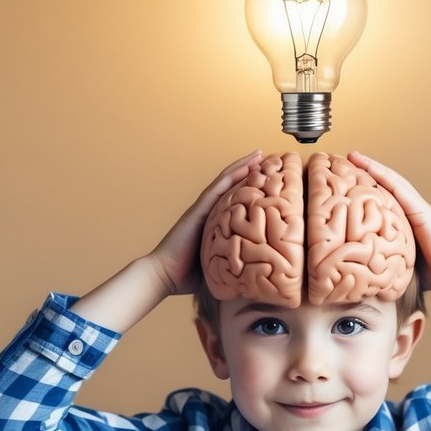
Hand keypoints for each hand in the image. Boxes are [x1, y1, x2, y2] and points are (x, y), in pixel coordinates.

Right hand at [146, 149, 261, 295]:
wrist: (163, 275)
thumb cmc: (187, 277)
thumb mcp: (219, 269)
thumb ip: (234, 266)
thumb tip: (256, 277)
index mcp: (212, 223)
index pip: (234, 199)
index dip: (248, 186)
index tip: (266, 178)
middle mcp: (207, 212)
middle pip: (231, 184)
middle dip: (248, 170)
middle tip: (267, 157)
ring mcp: (202, 209)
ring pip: (225, 181)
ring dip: (243, 166)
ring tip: (259, 154)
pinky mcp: (198, 211)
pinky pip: (217, 189)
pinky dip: (232, 176)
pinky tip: (245, 167)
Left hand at [348, 150, 430, 292]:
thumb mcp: (400, 265)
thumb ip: (384, 262)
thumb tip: (362, 275)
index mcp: (404, 220)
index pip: (382, 198)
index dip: (366, 186)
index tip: (347, 179)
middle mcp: (409, 209)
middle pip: (384, 183)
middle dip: (365, 170)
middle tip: (346, 158)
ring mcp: (415, 206)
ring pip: (390, 180)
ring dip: (371, 166)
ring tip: (353, 155)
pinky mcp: (420, 208)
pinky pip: (399, 188)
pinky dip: (383, 176)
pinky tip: (370, 167)